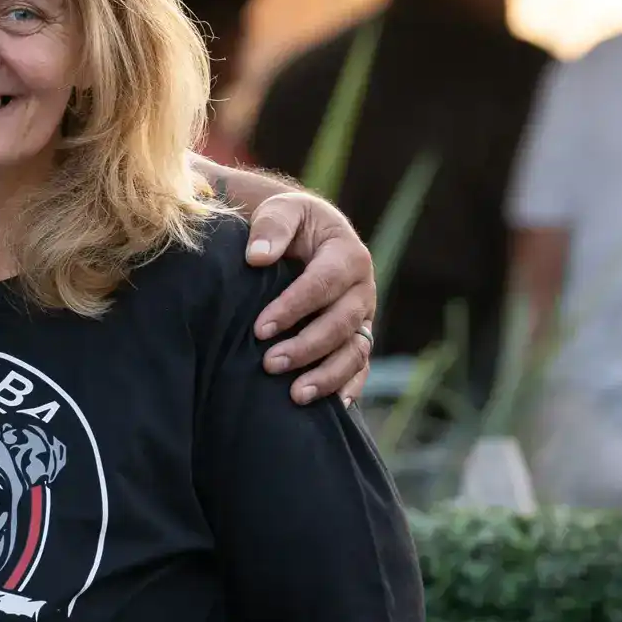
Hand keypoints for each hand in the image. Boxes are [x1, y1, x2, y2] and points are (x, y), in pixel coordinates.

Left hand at [243, 189, 375, 403]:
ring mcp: (363, 318)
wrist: (304, 237)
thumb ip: (272, 227)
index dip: (294, 307)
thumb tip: (258, 257)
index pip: (324, 284)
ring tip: (296, 396)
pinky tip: (333, 409)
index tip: (259, 329)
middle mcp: (362, 290)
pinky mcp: (357, 339)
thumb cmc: (289, 225)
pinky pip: (360, 368)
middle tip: (270, 364)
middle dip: (307, 347)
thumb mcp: (281, 212)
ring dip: (327, 376)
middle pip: (342, 324)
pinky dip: (349, 389)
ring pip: (355, 352)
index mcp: (347, 255)